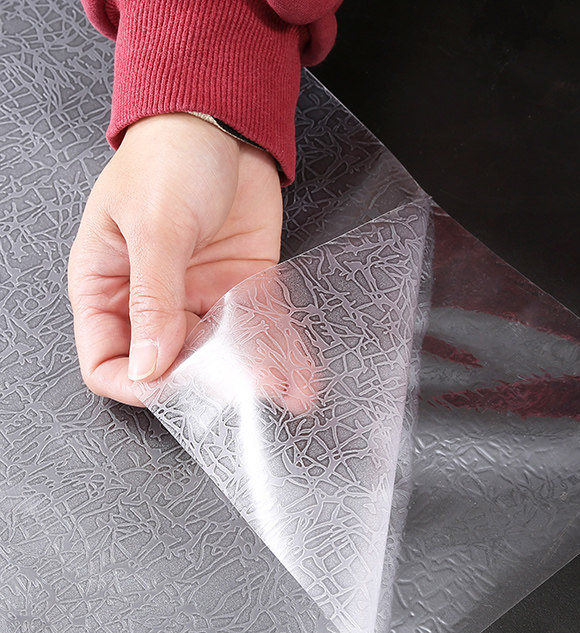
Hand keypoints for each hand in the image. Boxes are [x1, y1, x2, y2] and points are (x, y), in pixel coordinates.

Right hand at [68, 112, 314, 411]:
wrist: (222, 121)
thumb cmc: (168, 157)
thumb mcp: (154, 228)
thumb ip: (153, 299)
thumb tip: (149, 365)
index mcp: (107, 287)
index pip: (108, 361)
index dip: (136, 383)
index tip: (172, 390)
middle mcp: (154, 301)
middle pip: (172, 364)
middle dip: (206, 383)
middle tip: (238, 391)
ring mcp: (201, 297)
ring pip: (222, 354)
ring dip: (251, 374)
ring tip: (279, 388)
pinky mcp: (243, 288)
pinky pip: (260, 330)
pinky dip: (280, 354)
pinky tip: (299, 377)